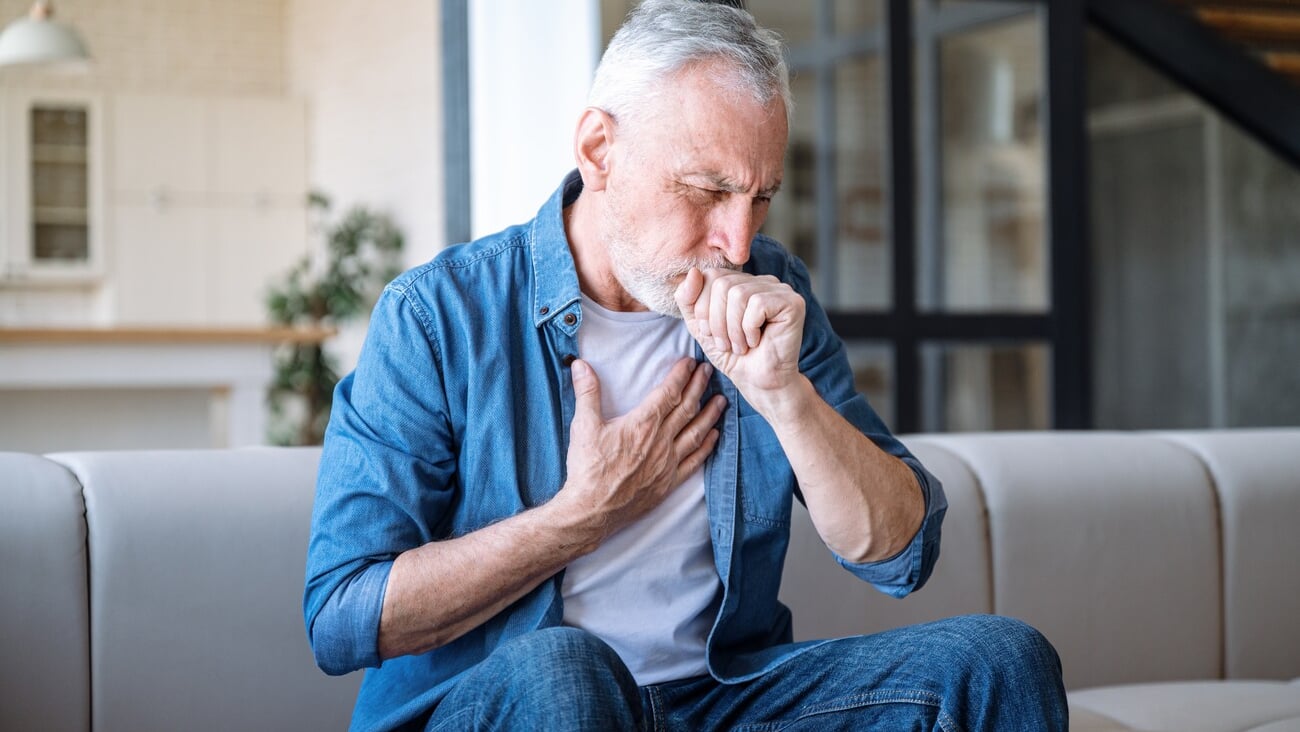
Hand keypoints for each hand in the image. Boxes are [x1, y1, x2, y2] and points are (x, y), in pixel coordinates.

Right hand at [556, 356, 724, 538]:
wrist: (592, 510)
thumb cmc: (588, 468)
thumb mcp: (583, 426)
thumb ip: (586, 393)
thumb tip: (580, 365)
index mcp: (642, 424)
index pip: (668, 393)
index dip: (681, 375)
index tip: (690, 363)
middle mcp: (660, 441)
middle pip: (686, 408)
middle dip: (699, 387)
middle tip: (709, 372)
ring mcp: (667, 463)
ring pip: (696, 433)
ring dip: (710, 414)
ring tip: (721, 400)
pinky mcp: (668, 482)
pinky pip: (694, 461)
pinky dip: (706, 447)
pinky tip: (714, 436)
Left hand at [674, 267, 805, 405]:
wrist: (758, 383)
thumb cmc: (732, 355)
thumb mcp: (699, 326)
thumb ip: (688, 299)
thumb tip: (693, 271)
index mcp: (741, 282)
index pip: (710, 275)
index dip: (702, 307)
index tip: (710, 334)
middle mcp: (761, 280)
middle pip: (722, 283)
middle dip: (716, 321)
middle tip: (726, 344)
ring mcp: (779, 289)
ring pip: (738, 294)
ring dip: (733, 329)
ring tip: (740, 346)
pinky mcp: (792, 302)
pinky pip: (758, 304)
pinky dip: (750, 329)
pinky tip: (757, 341)